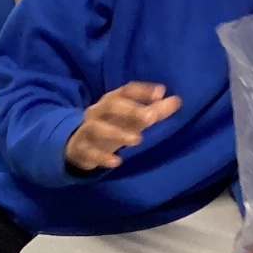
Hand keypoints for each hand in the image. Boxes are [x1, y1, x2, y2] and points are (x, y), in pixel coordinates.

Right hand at [64, 83, 180, 173]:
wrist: (76, 145)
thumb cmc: (110, 127)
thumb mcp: (132, 119)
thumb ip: (154, 111)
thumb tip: (177, 100)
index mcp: (110, 101)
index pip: (125, 90)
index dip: (142, 90)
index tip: (160, 92)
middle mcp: (97, 112)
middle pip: (110, 105)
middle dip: (130, 109)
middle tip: (151, 117)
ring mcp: (87, 130)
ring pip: (98, 128)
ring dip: (117, 133)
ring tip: (137, 140)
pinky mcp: (81, 149)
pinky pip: (90, 152)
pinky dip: (102, 157)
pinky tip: (117, 162)